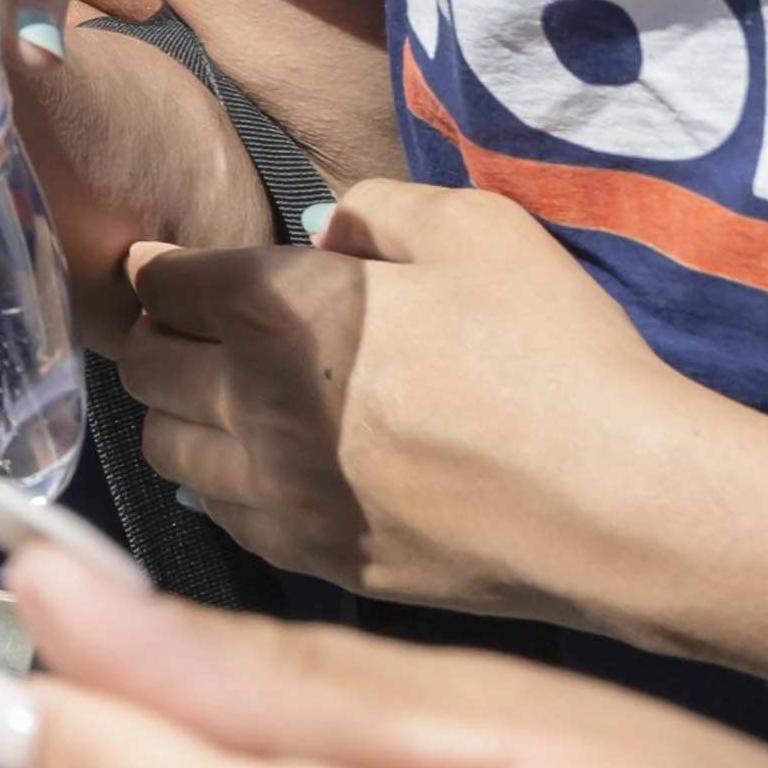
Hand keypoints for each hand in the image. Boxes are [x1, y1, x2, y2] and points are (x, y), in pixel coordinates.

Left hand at [98, 169, 722, 614]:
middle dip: (155, 337)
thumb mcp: (477, 228)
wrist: (622, 503)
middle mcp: (255, 404)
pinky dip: (219, 482)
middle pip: (145, 366)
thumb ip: (378, 208)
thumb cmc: (558, 352)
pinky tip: (258, 467)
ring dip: (177, 413)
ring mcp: (281, 493)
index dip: (159, 266)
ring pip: (165, 447)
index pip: (164, 282)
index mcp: (280, 310)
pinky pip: (221, 515)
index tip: (164, 265)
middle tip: (187, 327)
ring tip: (216, 397)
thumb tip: (327, 230)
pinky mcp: (315, 559)